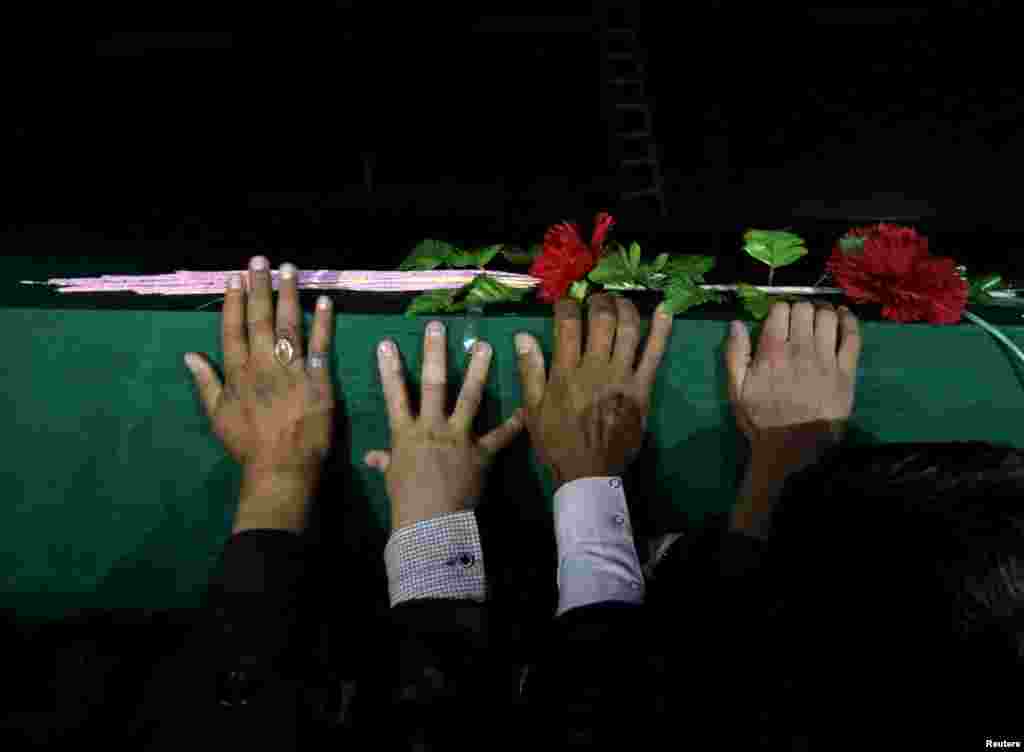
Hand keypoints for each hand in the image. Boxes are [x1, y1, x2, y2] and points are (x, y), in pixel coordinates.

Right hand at [185, 257, 335, 479]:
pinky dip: (323, 322)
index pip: (233, 328)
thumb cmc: (248, 445)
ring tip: (290, 269)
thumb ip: (206, 382)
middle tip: (261, 260)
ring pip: (290, 324)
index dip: (233, 301)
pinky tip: (325, 300)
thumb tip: (189, 355)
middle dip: (260, 287)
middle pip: (260, 318)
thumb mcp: (218, 415)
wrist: (282, 467)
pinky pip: (320, 344)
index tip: (234, 278)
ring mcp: (292, 370)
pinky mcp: (318, 379)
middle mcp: (263, 364)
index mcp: (237, 372)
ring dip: (289, 294)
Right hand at [365, 321, 524, 531]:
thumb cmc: (406, 503)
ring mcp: (459, 437)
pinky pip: (501, 436)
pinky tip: (526, 408)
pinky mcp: (481, 453)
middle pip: (433, 384)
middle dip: (435, 353)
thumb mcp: (392, 479)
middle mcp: (432, 427)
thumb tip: (371, 457)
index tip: (387, 342)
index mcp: (407, 433)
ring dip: (479, 370)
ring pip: (470, 397)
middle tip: (438, 326)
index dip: (390, 368)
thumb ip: (386, 462)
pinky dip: (515, 424)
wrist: (431, 524)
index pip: (394, 395)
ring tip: (485, 345)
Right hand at [514, 293, 673, 488]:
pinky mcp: (642, 389)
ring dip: (626, 308)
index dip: (567, 305)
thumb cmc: (557, 442)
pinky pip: (654, 355)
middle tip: (596, 300)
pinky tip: (665, 311)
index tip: (566, 303)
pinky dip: (661, 331)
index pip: (567, 324)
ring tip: (620, 301)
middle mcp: (595, 368)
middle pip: (602, 320)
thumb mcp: (532, 409)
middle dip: (599, 302)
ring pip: (628, 330)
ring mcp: (622, 377)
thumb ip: (529, 370)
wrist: (589, 473)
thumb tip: (523, 335)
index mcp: (566, 372)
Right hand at [725, 300, 861, 455]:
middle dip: (799, 309)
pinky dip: (849, 320)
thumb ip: (735, 354)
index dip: (778, 310)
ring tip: (819, 317)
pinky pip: (852, 336)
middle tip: (798, 321)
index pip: (779, 310)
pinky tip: (843, 316)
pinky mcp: (847, 370)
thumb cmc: (763, 420)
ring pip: (828, 317)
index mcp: (772, 351)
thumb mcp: (737, 390)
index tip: (778, 319)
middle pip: (804, 309)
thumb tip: (736, 324)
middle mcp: (801, 348)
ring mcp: (826, 358)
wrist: (795, 448)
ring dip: (822, 311)